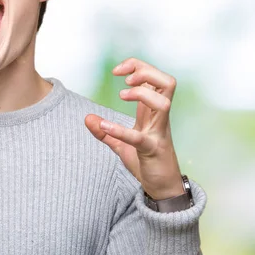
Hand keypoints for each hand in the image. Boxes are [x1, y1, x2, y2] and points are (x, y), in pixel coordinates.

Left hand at [85, 58, 183, 199]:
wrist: (162, 187)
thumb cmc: (146, 161)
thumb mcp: (121, 144)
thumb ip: (105, 131)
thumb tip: (87, 118)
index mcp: (154, 111)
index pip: (155, 77)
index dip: (138, 66)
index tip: (117, 71)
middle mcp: (160, 117)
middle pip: (167, 82)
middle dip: (146, 71)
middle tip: (125, 79)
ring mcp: (158, 132)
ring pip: (164, 102)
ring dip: (142, 93)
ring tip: (123, 95)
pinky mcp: (152, 150)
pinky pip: (139, 137)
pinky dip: (121, 130)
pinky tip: (104, 126)